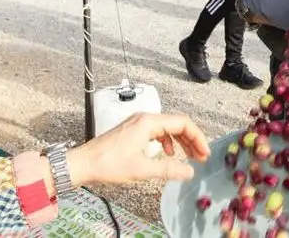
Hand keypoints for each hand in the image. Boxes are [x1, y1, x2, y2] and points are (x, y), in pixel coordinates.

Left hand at [70, 113, 209, 186]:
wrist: (84, 162)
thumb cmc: (109, 163)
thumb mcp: (142, 169)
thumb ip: (169, 169)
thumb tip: (190, 171)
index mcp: (149, 122)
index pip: (183, 123)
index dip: (197, 138)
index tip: (204, 153)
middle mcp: (144, 117)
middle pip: (177, 124)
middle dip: (191, 140)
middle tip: (201, 157)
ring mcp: (138, 122)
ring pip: (168, 127)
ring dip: (180, 141)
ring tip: (189, 156)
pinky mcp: (133, 129)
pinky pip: (157, 131)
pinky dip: (167, 141)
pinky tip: (168, 154)